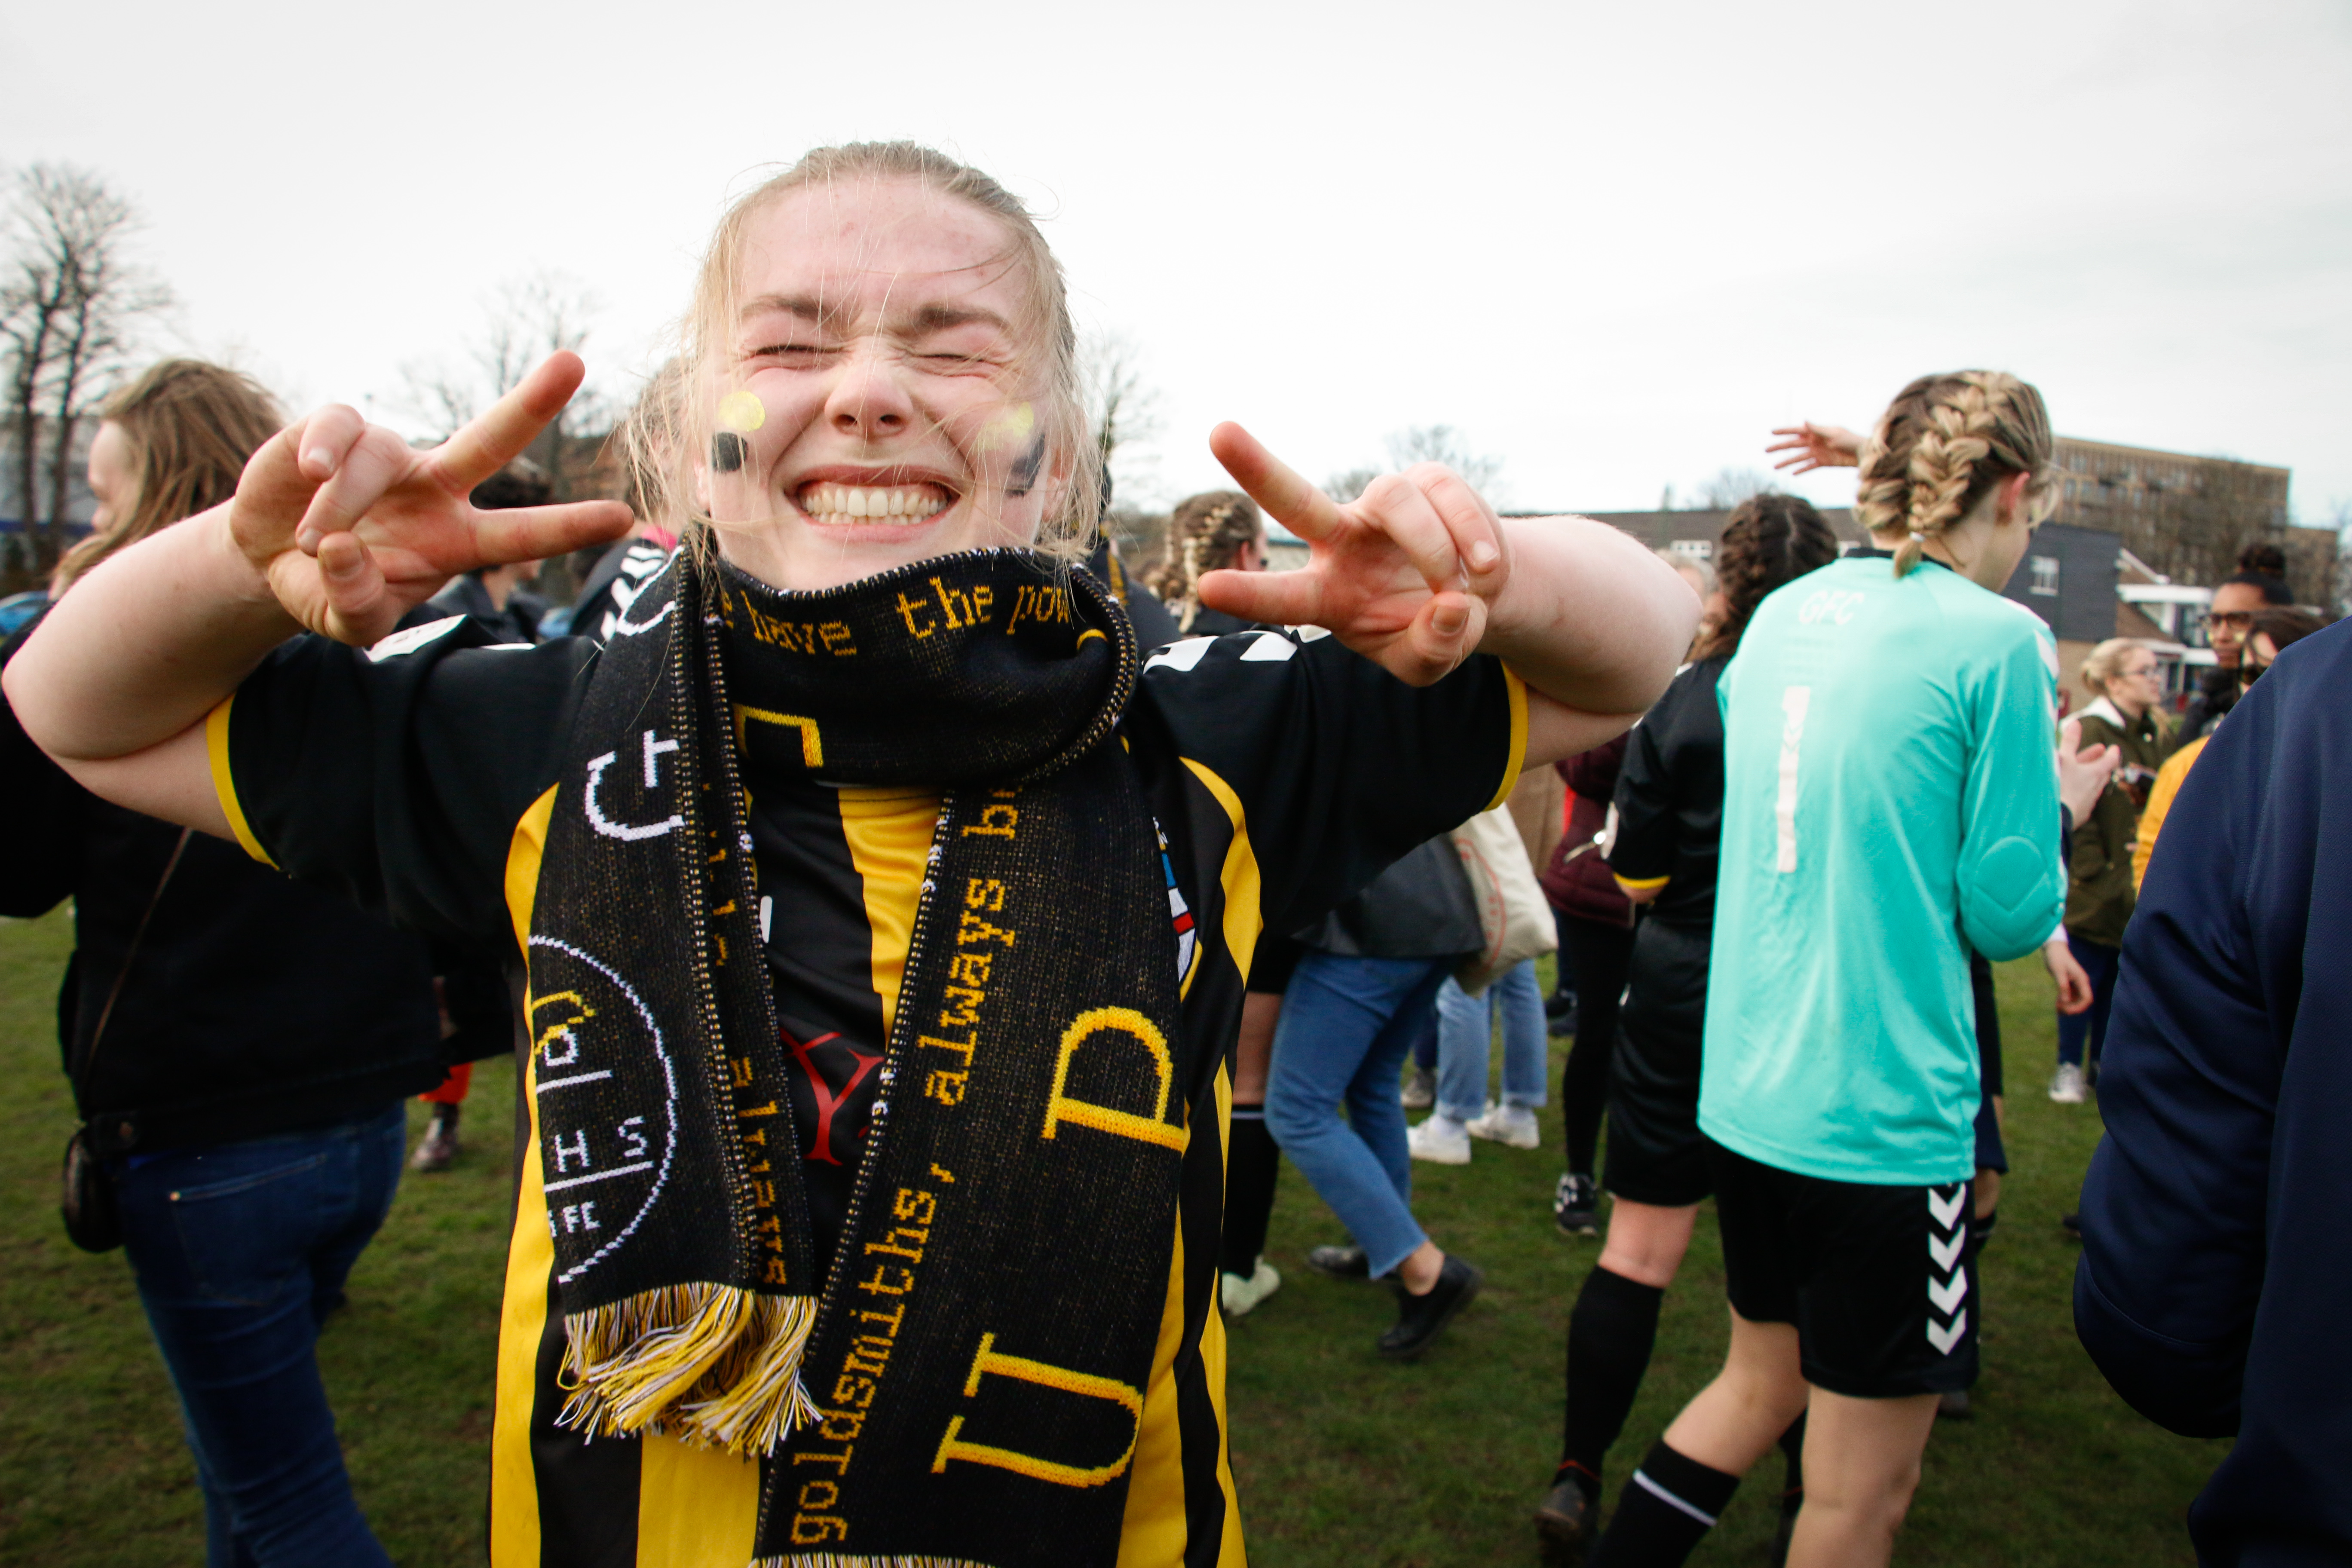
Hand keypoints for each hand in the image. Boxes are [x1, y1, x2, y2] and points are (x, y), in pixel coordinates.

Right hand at [236, 353, 632, 644]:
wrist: (268, 558)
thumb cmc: (326, 589)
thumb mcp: (345, 621)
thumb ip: (355, 603)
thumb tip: (343, 548)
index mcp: (457, 539)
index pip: (522, 533)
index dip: (569, 526)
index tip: (623, 517)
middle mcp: (436, 487)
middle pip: (491, 439)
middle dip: (532, 402)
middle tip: (574, 362)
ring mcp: (391, 453)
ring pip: (376, 459)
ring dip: (340, 505)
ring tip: (313, 541)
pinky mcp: (338, 429)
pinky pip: (338, 427)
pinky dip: (321, 453)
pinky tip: (310, 474)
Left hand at [1194, 423, 1503, 685]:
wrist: (1479, 595)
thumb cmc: (1432, 632)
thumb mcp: (1427, 664)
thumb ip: (1430, 650)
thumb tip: (1448, 607)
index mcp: (1327, 594)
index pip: (1282, 595)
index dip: (1249, 592)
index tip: (1206, 585)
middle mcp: (1343, 541)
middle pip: (1297, 500)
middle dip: (1258, 468)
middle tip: (1218, 432)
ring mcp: (1383, 506)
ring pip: (1395, 500)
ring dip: (1436, 550)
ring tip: (1462, 589)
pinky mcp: (1428, 481)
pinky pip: (1446, 493)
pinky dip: (1472, 533)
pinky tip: (1485, 565)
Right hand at [1765, 422, 1862, 473]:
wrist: (1862, 454)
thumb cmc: (1850, 440)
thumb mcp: (1834, 434)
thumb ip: (1818, 429)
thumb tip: (1804, 421)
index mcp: (1816, 432)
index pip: (1797, 431)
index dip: (1784, 432)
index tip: (1772, 432)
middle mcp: (1815, 441)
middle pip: (1794, 445)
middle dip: (1780, 447)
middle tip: (1766, 450)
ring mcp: (1818, 452)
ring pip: (1798, 457)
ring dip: (1787, 462)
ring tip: (1775, 467)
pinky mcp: (1823, 462)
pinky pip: (1809, 466)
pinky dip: (1801, 470)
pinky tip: (1792, 473)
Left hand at [2044, 930, 2094, 1014]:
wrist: (2053, 948)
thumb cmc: (2056, 957)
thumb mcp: (2058, 972)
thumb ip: (2062, 986)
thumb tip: (2065, 1002)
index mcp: (2082, 980)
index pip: (2087, 998)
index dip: (2079, 1007)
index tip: (2066, 1009)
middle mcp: (2081, 982)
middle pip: (2083, 1001)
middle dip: (2073, 1008)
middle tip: (2060, 1011)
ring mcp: (2076, 983)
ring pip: (2077, 1000)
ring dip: (2069, 1006)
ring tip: (2057, 1009)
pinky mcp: (2069, 983)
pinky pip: (2071, 996)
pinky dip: (2065, 1001)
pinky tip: (2057, 1004)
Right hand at [2057, 715, 2120, 828]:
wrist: (2054, 818)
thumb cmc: (2060, 785)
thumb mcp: (2063, 759)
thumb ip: (2070, 742)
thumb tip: (2076, 723)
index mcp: (2096, 773)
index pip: (2111, 760)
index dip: (2112, 752)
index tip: (2113, 747)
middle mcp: (2096, 788)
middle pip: (2103, 773)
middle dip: (2100, 762)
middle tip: (2099, 754)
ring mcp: (2089, 802)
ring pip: (2094, 786)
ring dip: (2090, 776)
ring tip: (2084, 771)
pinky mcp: (2080, 813)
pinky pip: (2084, 798)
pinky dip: (2081, 790)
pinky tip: (2073, 791)